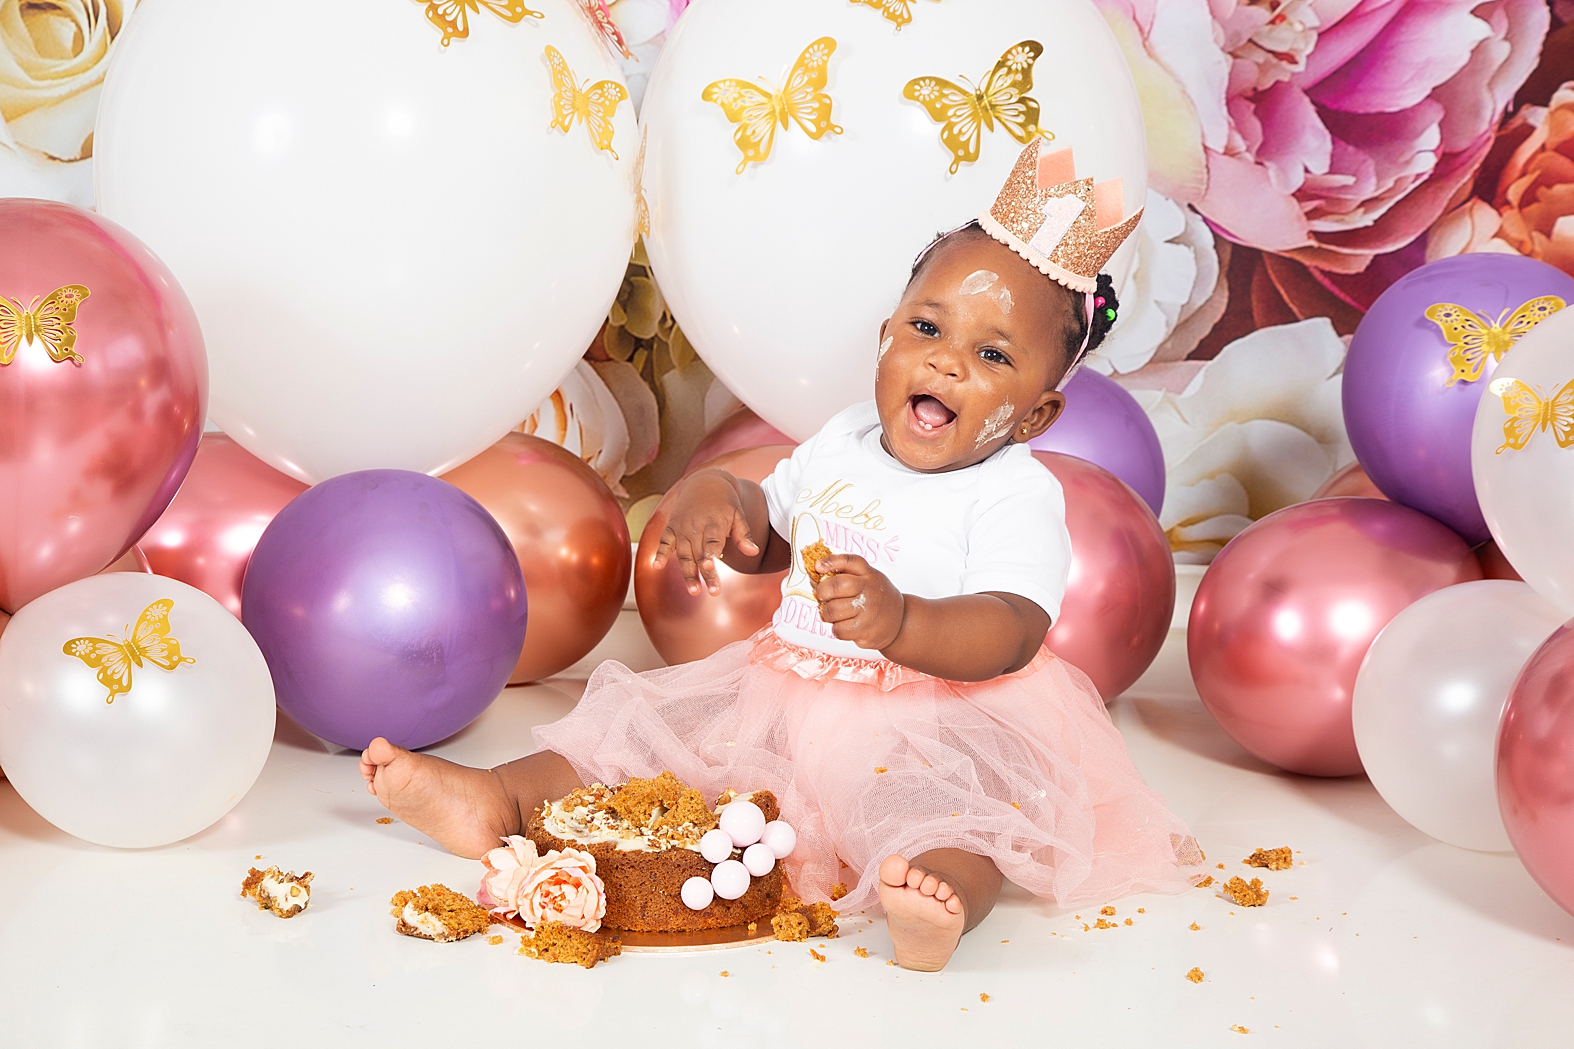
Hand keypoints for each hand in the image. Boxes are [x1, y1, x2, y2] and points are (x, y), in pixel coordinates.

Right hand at [652, 469, 759, 595]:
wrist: (705, 481)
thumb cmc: (725, 502)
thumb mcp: (738, 514)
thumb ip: (744, 535)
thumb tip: (754, 552)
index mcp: (714, 522)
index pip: (712, 542)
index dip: (710, 554)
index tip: (711, 566)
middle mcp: (695, 526)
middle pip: (699, 553)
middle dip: (705, 573)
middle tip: (713, 592)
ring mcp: (681, 527)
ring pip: (683, 553)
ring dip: (688, 573)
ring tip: (694, 591)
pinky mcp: (671, 527)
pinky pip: (664, 542)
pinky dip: (660, 553)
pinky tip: (656, 566)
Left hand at [814, 554, 904, 650]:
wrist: (900, 621)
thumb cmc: (877, 598)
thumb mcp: (869, 578)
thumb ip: (848, 574)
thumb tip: (817, 573)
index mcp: (869, 574)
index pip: (850, 561)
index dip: (831, 561)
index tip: (818, 566)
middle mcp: (869, 590)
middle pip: (837, 585)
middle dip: (822, 591)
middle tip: (822, 596)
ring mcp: (868, 611)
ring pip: (833, 610)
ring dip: (827, 613)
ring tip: (834, 613)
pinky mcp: (865, 630)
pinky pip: (838, 629)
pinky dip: (837, 629)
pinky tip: (845, 625)